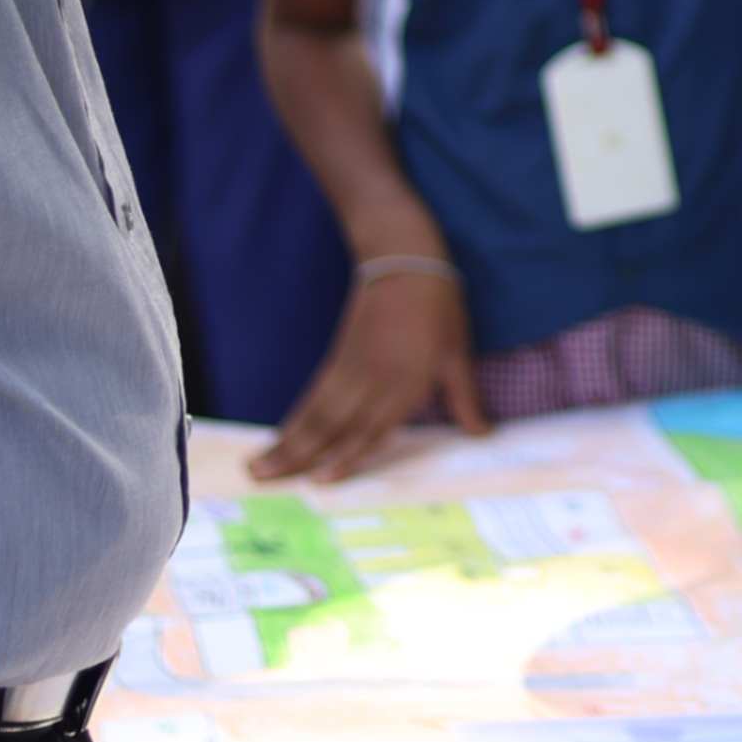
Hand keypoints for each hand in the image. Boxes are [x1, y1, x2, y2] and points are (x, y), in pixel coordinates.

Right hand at [253, 260, 486, 480]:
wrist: (405, 259)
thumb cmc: (439, 308)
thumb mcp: (458, 353)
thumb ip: (465, 398)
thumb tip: (483, 434)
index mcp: (407, 383)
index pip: (371, 429)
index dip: (345, 457)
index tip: (319, 482)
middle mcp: (373, 380)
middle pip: (330, 425)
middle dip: (296, 455)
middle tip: (260, 480)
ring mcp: (351, 367)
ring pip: (315, 412)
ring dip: (286, 441)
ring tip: (258, 466)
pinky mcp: (338, 355)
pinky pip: (313, 393)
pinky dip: (294, 417)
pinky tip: (279, 435)